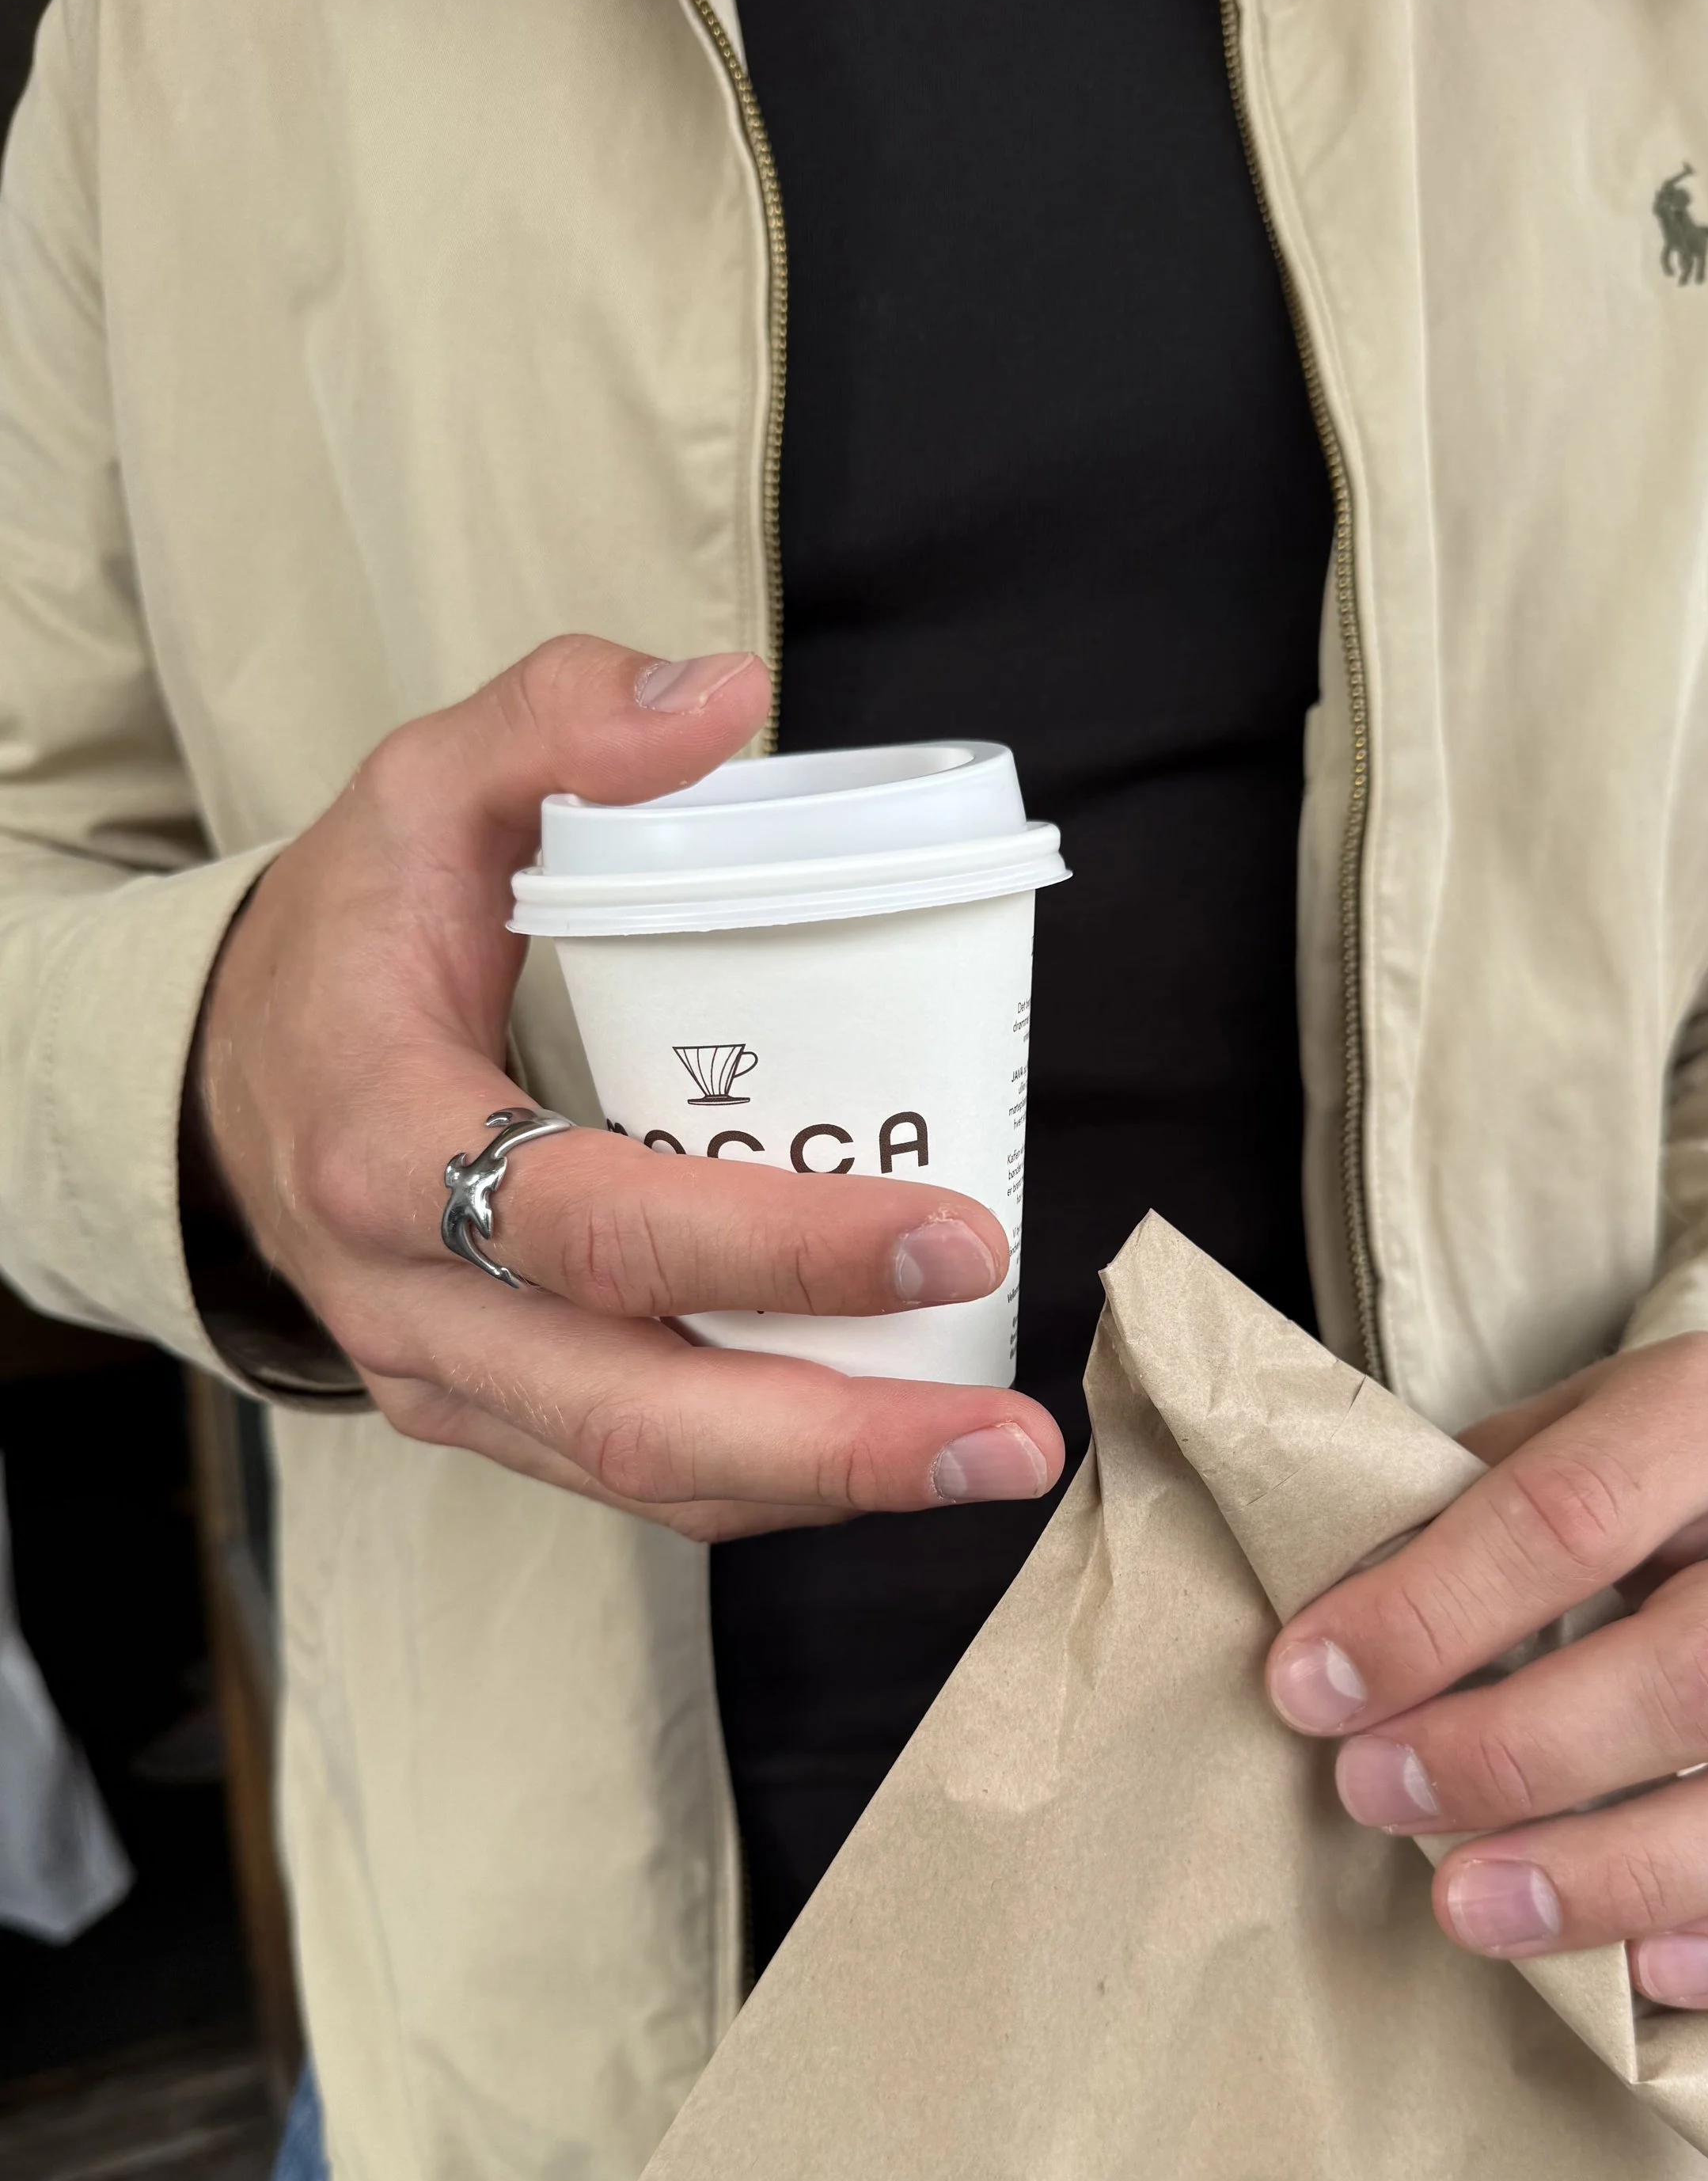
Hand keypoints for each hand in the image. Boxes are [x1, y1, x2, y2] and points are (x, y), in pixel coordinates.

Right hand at [197, 633, 1063, 1540]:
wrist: (227, 1082)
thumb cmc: (345, 942)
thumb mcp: (414, 793)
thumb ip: (556, 723)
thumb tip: (727, 697)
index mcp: (386, 1148)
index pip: (602, 1227)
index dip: (781, 1246)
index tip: (955, 1232)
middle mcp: (412, 1302)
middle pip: (636, 1413)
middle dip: (838, 1440)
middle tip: (1007, 1438)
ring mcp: (446, 1379)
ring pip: (644, 1474)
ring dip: (829, 1483)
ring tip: (991, 1456)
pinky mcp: (488, 1415)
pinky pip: (636, 1477)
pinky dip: (773, 1477)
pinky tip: (895, 1444)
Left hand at [1264, 1335, 1707, 2007]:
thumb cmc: (1641, 1476)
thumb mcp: (1550, 1439)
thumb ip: (1455, 1526)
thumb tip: (1329, 1660)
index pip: (1575, 1512)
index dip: (1432, 1612)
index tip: (1312, 1686)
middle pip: (1707, 1668)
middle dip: (1521, 1752)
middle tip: (1379, 1795)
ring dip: (1623, 1877)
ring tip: (1474, 1908)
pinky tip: (1651, 1978)